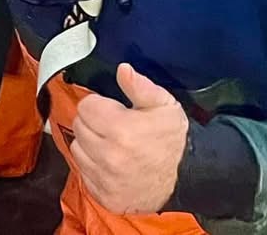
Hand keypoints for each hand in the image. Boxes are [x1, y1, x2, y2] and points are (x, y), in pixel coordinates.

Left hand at [71, 63, 188, 214]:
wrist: (189, 179)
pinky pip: (84, 174)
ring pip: (77, 149)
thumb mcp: (164, 105)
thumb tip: (123, 70)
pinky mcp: (106, 196)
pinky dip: (93, 167)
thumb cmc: (173, 140)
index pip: (86, 107)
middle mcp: (110, 156)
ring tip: (112, 145)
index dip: (100, 105)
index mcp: (121, 130)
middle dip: (93, 123)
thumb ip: (140, 86)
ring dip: (90, 145)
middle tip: (113, 128)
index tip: (113, 111)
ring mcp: (107, 179)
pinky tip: (111, 164)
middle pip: (79, 127)